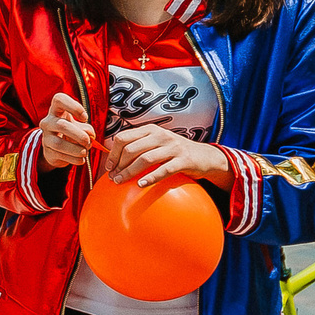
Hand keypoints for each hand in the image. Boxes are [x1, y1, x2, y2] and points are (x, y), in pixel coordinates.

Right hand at [38, 92, 97, 166]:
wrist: (56, 147)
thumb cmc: (71, 130)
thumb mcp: (79, 125)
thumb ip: (86, 128)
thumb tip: (90, 136)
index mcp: (56, 110)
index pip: (59, 100)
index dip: (74, 107)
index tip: (85, 118)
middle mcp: (47, 122)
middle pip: (62, 126)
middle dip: (79, 135)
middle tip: (88, 141)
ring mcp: (45, 138)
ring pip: (59, 144)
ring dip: (77, 149)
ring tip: (85, 151)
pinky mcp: (47, 152)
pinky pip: (61, 156)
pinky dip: (75, 159)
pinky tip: (81, 159)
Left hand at [104, 124, 229, 188]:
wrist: (205, 156)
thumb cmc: (175, 152)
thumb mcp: (157, 143)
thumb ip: (139, 147)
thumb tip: (113, 161)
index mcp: (151, 130)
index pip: (124, 137)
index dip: (113, 153)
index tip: (109, 167)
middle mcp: (161, 135)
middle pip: (131, 149)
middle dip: (119, 165)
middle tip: (113, 178)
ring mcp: (173, 147)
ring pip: (145, 159)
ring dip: (129, 172)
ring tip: (120, 182)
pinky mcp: (184, 160)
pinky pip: (164, 170)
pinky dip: (151, 178)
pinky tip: (140, 185)